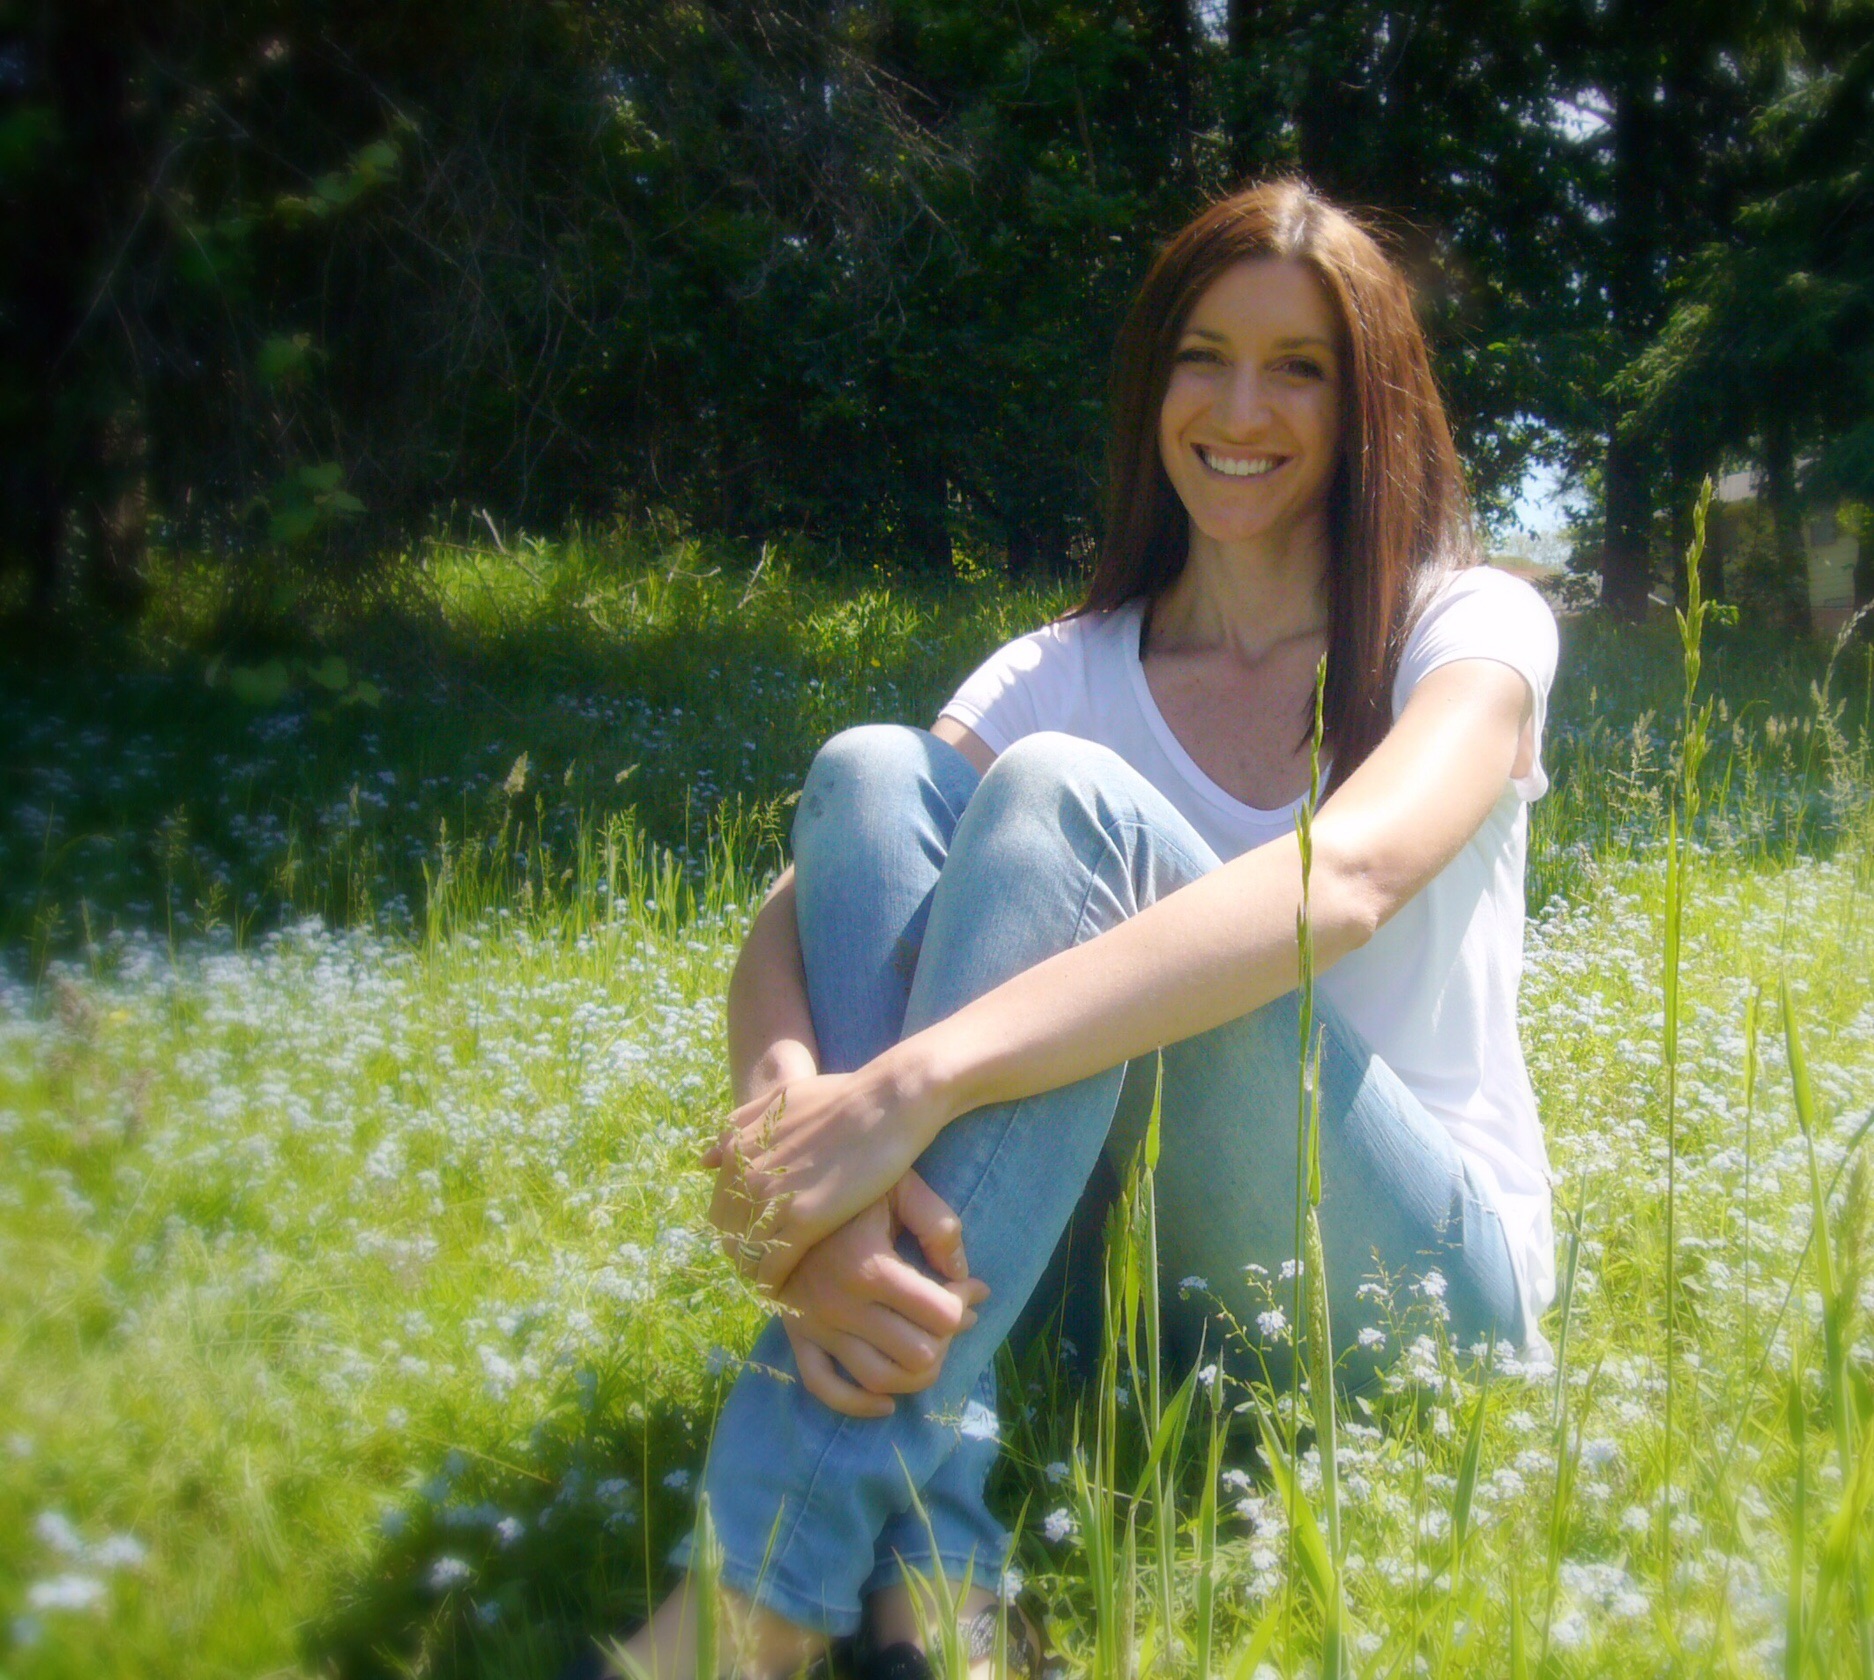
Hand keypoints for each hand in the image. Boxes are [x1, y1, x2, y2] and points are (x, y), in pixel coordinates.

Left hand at [705, 1057, 948, 1292]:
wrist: (884, 1104)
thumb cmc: (842, 1096)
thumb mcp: (781, 1099)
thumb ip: (741, 1124)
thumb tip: (705, 1158)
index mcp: (740, 1147)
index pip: (720, 1205)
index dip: (734, 1227)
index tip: (751, 1240)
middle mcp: (748, 1174)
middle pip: (729, 1232)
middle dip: (741, 1252)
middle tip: (760, 1268)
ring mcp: (773, 1198)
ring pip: (748, 1252)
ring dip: (755, 1272)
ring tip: (771, 1283)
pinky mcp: (803, 1220)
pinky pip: (774, 1264)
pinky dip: (774, 1282)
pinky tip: (785, 1291)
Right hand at [779, 1171, 989, 1417]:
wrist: (778, 1189)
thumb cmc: (849, 1184)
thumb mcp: (899, 1186)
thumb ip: (937, 1224)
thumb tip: (963, 1274)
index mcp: (868, 1265)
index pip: (941, 1314)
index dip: (964, 1303)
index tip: (967, 1287)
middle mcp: (839, 1304)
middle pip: (918, 1355)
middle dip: (945, 1340)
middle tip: (947, 1317)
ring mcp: (814, 1324)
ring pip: (880, 1380)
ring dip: (916, 1376)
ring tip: (929, 1351)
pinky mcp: (796, 1335)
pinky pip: (825, 1387)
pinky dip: (859, 1405)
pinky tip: (886, 1403)